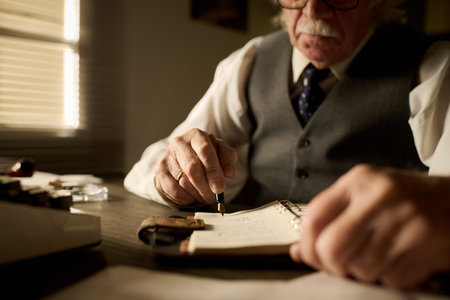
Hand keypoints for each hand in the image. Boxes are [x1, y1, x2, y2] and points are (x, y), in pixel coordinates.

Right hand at [154, 128, 237, 206]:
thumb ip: (228, 159)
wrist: (185, 159)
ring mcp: (167, 156)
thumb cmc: (207, 156)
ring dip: (197, 194)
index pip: (205, 150)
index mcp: (196, 135)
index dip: (213, 170)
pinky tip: (192, 198)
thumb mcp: (221, 153)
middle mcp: (179, 143)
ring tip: (205, 197)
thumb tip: (229, 173)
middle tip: (214, 198)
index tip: (219, 188)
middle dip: (205, 187)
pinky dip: (185, 198)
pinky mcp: (159, 170)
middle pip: (192, 167)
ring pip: (183, 181)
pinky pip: (172, 190)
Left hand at [290, 164, 449, 288]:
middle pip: (331, 249)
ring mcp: (404, 218)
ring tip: (381, 256)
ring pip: (360, 269)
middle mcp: (379, 196)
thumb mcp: (366, 196)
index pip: (313, 218)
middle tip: (344, 265)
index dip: (307, 246)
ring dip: (367, 272)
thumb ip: (332, 219)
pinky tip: (402, 260)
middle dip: (333, 266)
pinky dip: (392, 278)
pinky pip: (391, 279)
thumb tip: (298, 251)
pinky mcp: (425, 241)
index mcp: (359, 181)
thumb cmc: (406, 199)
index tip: (311, 256)